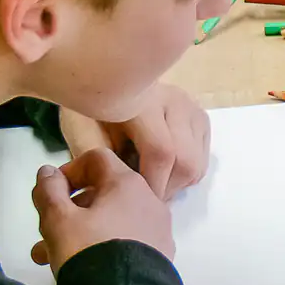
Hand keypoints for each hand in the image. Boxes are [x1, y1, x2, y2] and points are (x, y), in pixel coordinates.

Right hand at [30, 149, 174, 273]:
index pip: (97, 159)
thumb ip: (49, 191)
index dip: (69, 170)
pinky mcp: (161, 254)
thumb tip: (48, 172)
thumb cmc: (89, 251)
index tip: (50, 192)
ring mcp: (159, 229)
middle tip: (44, 233)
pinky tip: (80, 267)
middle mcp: (151, 201)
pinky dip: (102, 245)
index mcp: (129, 184)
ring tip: (47, 258)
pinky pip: (126, 239)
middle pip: (103, 193)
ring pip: (110, 221)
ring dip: (78, 232)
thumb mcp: (58, 220)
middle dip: (68, 211)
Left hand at [59, 83, 210, 200]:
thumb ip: (100, 161)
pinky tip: (163, 172)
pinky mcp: (201, 120)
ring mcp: (192, 109)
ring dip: (176, 185)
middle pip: (185, 160)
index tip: (135, 200)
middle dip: (167, 189)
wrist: (104, 84)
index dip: (152, 183)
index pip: (161, 151)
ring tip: (153, 184)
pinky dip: (185, 177)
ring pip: (197, 164)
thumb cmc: (90, 111)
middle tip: (146, 199)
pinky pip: (202, 161)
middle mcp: (175, 101)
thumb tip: (121, 190)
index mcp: (144, 101)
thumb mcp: (82, 133)